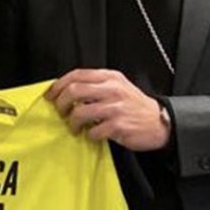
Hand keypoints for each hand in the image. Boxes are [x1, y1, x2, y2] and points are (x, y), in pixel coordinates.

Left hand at [45, 68, 169, 150]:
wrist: (159, 121)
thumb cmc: (134, 105)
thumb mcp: (117, 86)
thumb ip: (95, 84)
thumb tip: (66, 90)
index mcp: (109, 77)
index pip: (77, 74)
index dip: (58, 85)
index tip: (50, 95)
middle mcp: (112, 89)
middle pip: (74, 91)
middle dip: (61, 104)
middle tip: (61, 112)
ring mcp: (115, 107)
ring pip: (80, 112)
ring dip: (72, 122)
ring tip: (75, 127)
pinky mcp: (118, 125)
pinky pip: (93, 131)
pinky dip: (89, 135)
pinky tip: (93, 134)